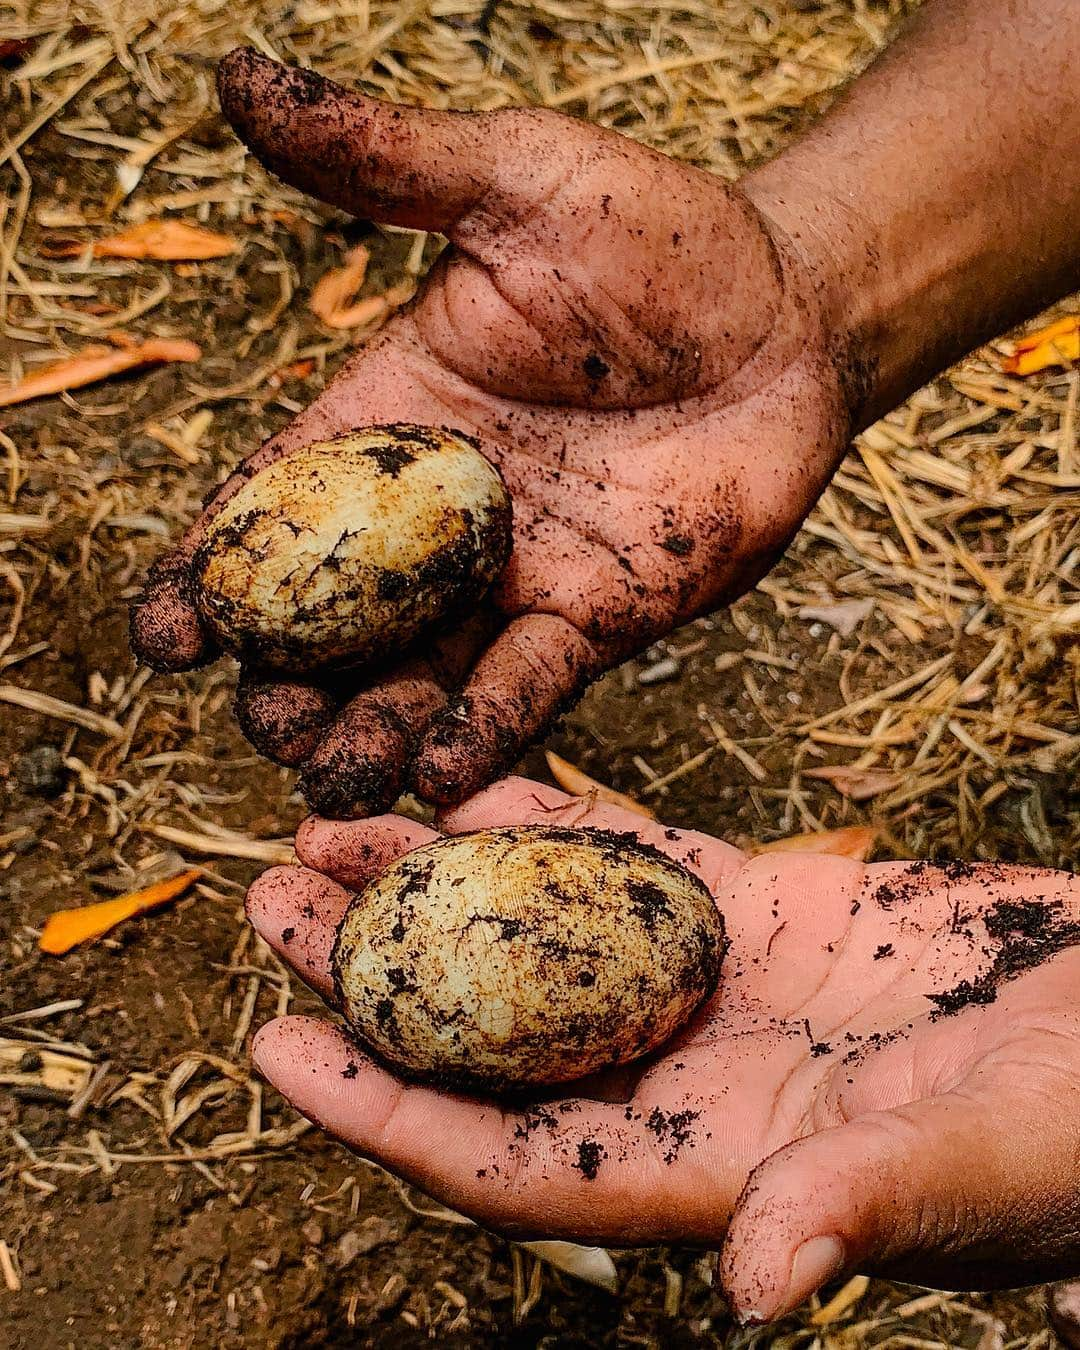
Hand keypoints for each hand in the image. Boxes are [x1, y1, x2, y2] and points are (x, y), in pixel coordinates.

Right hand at [130, 48, 850, 816]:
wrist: (789, 319)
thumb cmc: (659, 239)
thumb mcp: (515, 183)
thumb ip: (384, 161)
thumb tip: (238, 77)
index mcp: (387, 420)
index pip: (273, 507)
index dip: (209, 572)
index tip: (161, 634)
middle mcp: (435, 518)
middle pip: (332, 620)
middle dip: (287, 677)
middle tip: (265, 718)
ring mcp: (511, 581)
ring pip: (416, 677)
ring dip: (367, 732)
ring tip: (331, 776)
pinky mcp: (595, 622)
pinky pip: (526, 691)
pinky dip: (482, 734)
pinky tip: (439, 774)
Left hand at [244, 776, 1079, 1323]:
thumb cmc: (1074, 1125)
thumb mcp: (973, 1163)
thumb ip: (860, 1207)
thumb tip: (755, 1284)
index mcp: (706, 1166)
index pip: (507, 1156)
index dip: (384, 1110)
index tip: (274, 1042)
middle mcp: (684, 1079)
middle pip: (492, 1031)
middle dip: (376, 969)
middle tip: (271, 893)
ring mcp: (716, 988)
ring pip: (541, 933)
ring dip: (438, 881)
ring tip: (337, 821)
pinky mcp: (759, 909)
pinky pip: (631, 860)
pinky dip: (553, 821)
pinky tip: (474, 779)